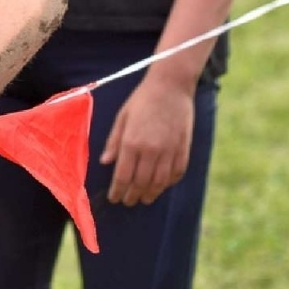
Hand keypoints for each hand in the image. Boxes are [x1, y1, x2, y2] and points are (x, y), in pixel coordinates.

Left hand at [100, 73, 195, 205]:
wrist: (171, 87)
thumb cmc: (142, 100)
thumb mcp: (122, 117)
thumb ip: (114, 142)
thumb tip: (105, 162)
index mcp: (132, 142)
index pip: (123, 176)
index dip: (118, 191)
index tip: (114, 198)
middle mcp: (151, 150)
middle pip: (141, 183)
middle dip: (132, 195)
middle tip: (127, 201)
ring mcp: (169, 151)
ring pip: (160, 182)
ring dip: (151, 193)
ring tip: (144, 199)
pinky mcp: (183, 149)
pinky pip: (176, 173)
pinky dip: (169, 183)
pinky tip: (162, 186)